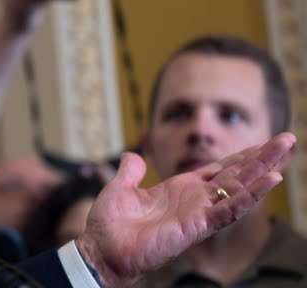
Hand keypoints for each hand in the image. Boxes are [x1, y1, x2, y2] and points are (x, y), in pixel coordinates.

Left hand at [75, 132, 295, 287]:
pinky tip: (269, 182)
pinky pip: (229, 210)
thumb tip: (134, 155)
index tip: (263, 142)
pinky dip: (249, 196)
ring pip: (239, 188)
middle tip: (288, 139)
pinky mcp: (198, 226)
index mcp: (180, 188)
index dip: (240, 157)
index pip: (218, 169)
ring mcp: (199, 213)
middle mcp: (195, 199)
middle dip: (262, 157)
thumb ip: (131, 171)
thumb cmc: (110, 224)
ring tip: (286, 151)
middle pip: (236, 175)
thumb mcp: (120, 187)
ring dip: (263, 170)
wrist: (101, 249)